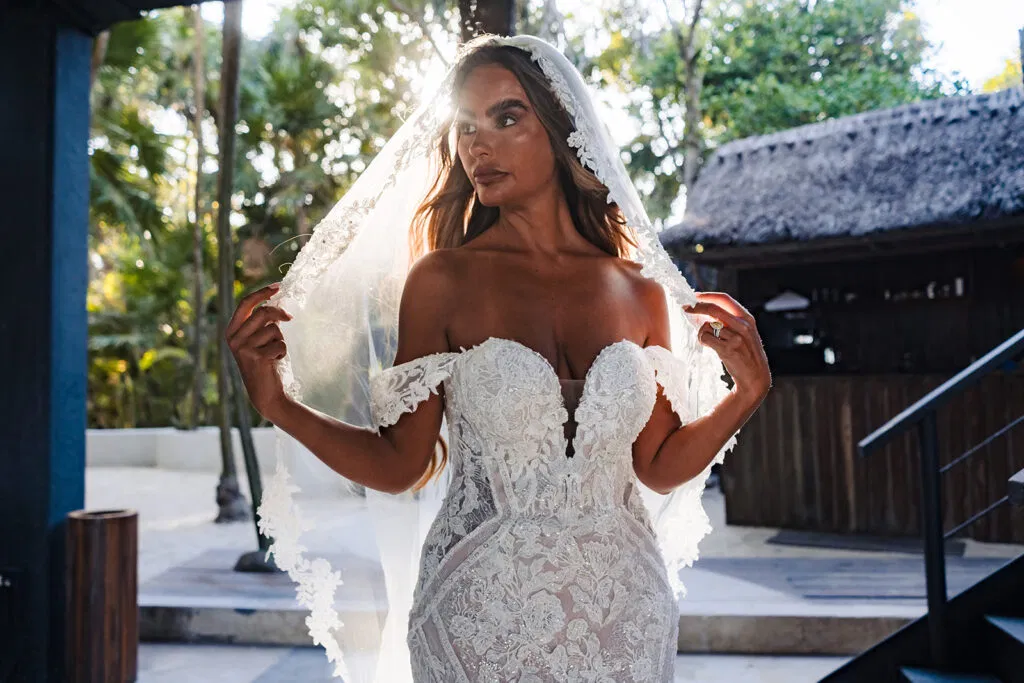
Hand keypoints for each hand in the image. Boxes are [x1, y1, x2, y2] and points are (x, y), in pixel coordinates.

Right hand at [226, 282, 292, 419]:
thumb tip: (276, 301)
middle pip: (263, 313)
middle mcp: (234, 338)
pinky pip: (280, 344)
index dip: (262, 293)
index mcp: (232, 330)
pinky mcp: (256, 357)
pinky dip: (283, 351)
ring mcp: (243, 348)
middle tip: (289, 318)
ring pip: (274, 330)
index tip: (277, 286)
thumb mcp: (258, 339)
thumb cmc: (265, 362)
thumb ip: (261, 322)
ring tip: (274, 352)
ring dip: (280, 340)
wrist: (265, 392)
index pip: (245, 304)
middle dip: (280, 314)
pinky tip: (275, 361)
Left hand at [684, 292, 771, 404]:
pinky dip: (702, 340)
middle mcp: (743, 325)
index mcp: (747, 318)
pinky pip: (705, 338)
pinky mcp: (727, 349)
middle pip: (712, 308)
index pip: (725, 299)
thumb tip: (704, 310)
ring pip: (707, 325)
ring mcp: (735, 337)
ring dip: (701, 332)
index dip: (708, 295)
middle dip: (696, 306)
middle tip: (685, 308)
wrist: (755, 377)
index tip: (695, 295)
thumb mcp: (744, 333)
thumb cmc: (746, 354)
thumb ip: (729, 321)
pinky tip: (708, 346)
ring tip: (709, 341)